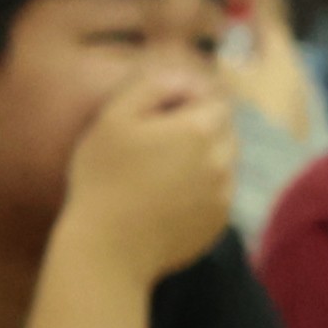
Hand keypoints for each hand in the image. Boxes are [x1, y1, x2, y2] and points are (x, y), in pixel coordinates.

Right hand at [53, 70, 238, 284]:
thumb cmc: (103, 180)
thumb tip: (183, 77)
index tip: (159, 117)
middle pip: (224, 131)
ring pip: (224, 163)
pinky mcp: (218, 223)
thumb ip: (153, 86)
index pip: (214, 99)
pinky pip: (218, 195)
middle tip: (159, 145)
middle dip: (201, 130)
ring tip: (163, 174)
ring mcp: (224, 194)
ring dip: (203, 160)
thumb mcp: (113, 118)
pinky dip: (201, 192)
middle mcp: (222, 159)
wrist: (107, 250)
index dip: (188, 102)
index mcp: (200, 128)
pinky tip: (167, 200)